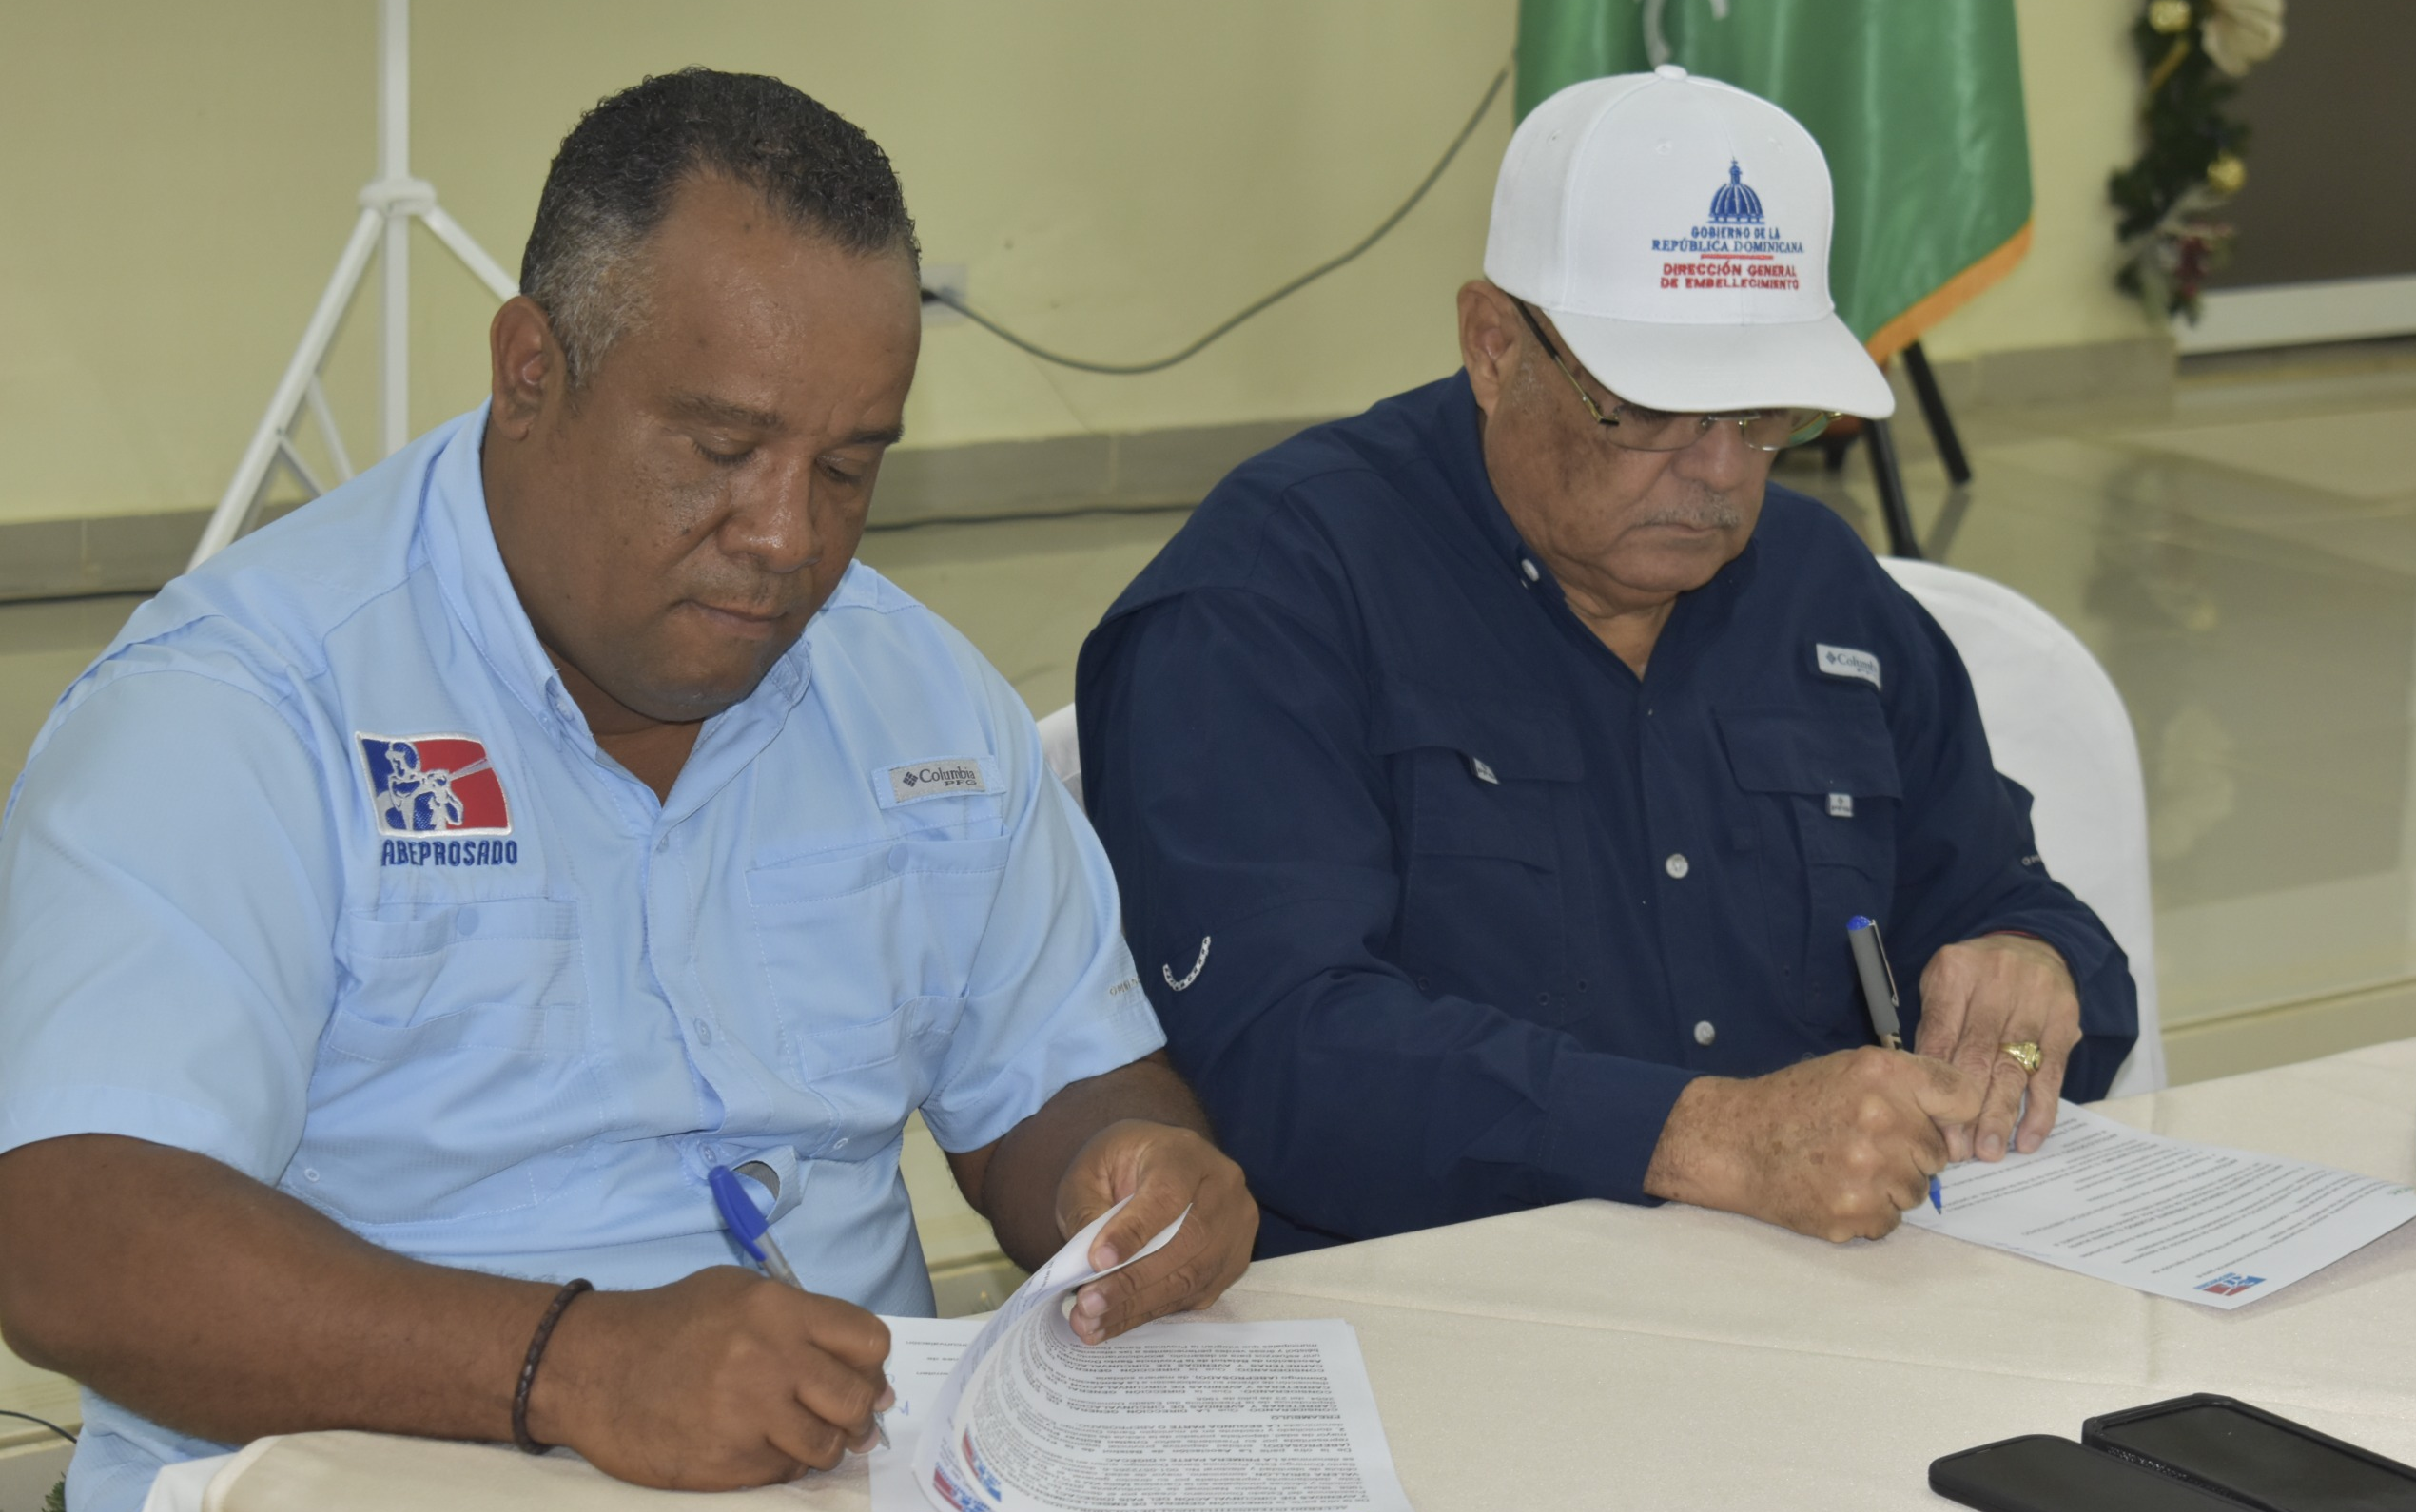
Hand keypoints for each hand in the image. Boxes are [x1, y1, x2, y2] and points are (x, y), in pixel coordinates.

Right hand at [525, 1267, 891, 1488]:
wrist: (589, 1367)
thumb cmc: (667, 1324)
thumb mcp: (735, 1292)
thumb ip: (800, 1319)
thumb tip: (863, 1362)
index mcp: (778, 1309)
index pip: (869, 1341)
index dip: (871, 1364)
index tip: (864, 1376)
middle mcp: (771, 1359)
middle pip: (857, 1399)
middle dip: (859, 1412)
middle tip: (846, 1417)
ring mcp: (749, 1415)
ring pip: (827, 1445)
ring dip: (823, 1445)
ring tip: (801, 1434)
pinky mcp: (728, 1462)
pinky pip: (784, 1471)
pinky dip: (782, 1463)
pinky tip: (760, 1445)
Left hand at [1054, 1119, 1256, 1343]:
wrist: (1156, 1166)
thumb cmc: (1120, 1167)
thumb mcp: (1090, 1172)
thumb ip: (1087, 1209)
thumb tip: (1089, 1267)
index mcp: (1186, 1154)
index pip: (1167, 1195)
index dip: (1134, 1232)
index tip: (1097, 1260)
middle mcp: (1222, 1187)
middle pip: (1186, 1241)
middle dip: (1132, 1281)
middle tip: (1087, 1304)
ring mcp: (1235, 1227)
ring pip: (1192, 1276)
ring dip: (1137, 1306)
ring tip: (1091, 1323)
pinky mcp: (1232, 1262)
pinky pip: (1192, 1294)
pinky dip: (1149, 1313)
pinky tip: (1112, 1324)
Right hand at [1643, 1048, 1983, 1241]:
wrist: (1733, 1142)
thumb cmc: (1794, 1104)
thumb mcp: (1852, 1068)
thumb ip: (1911, 1084)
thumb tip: (1966, 1125)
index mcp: (1883, 1075)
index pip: (1964, 1097)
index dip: (1953, 1113)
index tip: (1939, 1122)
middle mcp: (1882, 1121)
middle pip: (1940, 1154)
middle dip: (1910, 1152)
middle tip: (1864, 1143)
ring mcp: (1868, 1172)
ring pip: (1916, 1191)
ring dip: (1889, 1184)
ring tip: (1845, 1166)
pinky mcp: (1853, 1214)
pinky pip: (1889, 1221)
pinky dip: (1868, 1210)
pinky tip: (1835, 1188)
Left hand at [1915, 933, 2081, 1161]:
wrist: (2033, 945)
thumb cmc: (1975, 977)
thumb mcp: (1943, 986)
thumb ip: (1934, 1032)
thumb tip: (1925, 1097)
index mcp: (1955, 973)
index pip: (1941, 1037)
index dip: (1936, 1086)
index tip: (1930, 1126)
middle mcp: (1997, 984)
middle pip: (1978, 1056)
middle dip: (1967, 1108)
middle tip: (1960, 1150)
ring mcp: (2035, 1002)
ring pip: (2015, 1068)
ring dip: (2002, 1115)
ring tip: (1990, 1151)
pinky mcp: (2065, 1022)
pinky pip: (2051, 1073)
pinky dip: (2040, 1110)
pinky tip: (2028, 1138)